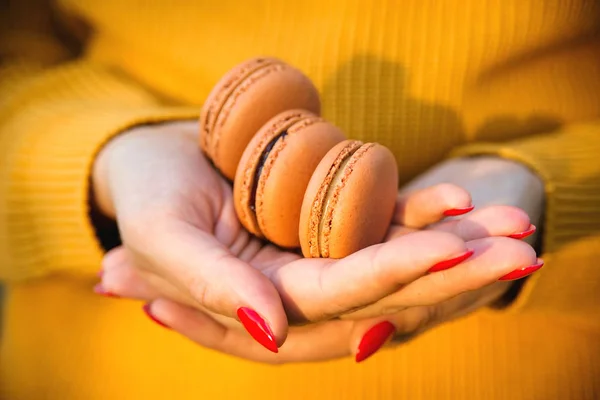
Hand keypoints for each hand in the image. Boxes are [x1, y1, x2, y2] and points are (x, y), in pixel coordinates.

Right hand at [98, 150, 542, 362]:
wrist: (154, 163)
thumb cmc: (148, 196)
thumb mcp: (162, 238)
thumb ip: (211, 285)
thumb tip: (270, 329)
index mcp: (262, 305)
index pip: (338, 299)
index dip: (395, 277)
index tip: (452, 254)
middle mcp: (300, 293)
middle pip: (386, 290)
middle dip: (454, 271)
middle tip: (520, 249)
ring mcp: (319, 261)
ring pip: (396, 262)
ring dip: (459, 247)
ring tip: (517, 228)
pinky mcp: (328, 229)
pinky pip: (382, 224)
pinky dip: (422, 212)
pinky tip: (463, 198)